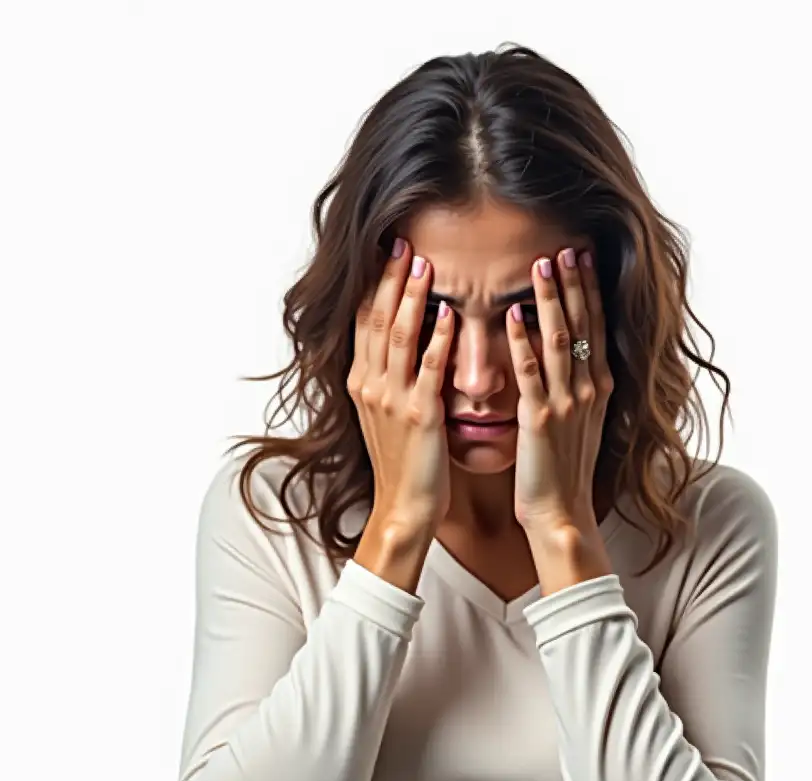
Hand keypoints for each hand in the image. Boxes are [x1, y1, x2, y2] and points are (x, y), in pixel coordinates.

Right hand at [347, 238, 454, 535]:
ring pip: (397, 336)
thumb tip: (405, 345)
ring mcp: (392, 399)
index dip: (375, 285)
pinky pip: (428, 369)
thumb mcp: (388, 416)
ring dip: (410, 296)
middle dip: (389, 278)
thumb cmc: (404, 465)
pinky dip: (437, 338)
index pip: (364, 322)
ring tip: (422, 263)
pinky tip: (448, 312)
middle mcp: (370, 385)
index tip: (385, 252)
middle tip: (401, 241)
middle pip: (375, 319)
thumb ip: (391, 379)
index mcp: (362, 383)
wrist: (404, 508)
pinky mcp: (419, 415)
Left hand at [506, 248, 613, 536]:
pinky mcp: (540, 421)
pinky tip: (514, 316)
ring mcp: (566, 405)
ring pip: (561, 341)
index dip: (589, 291)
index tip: (583, 257)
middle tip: (567, 245)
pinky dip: (524, 343)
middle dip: (575, 284)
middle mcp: (588, 391)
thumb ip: (575, 389)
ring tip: (542, 266)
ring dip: (551, 301)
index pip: (595, 328)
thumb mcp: (578, 424)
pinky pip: (532, 375)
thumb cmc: (563, 472)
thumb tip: (569, 360)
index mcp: (598, 390)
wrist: (561, 514)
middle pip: (584, 325)